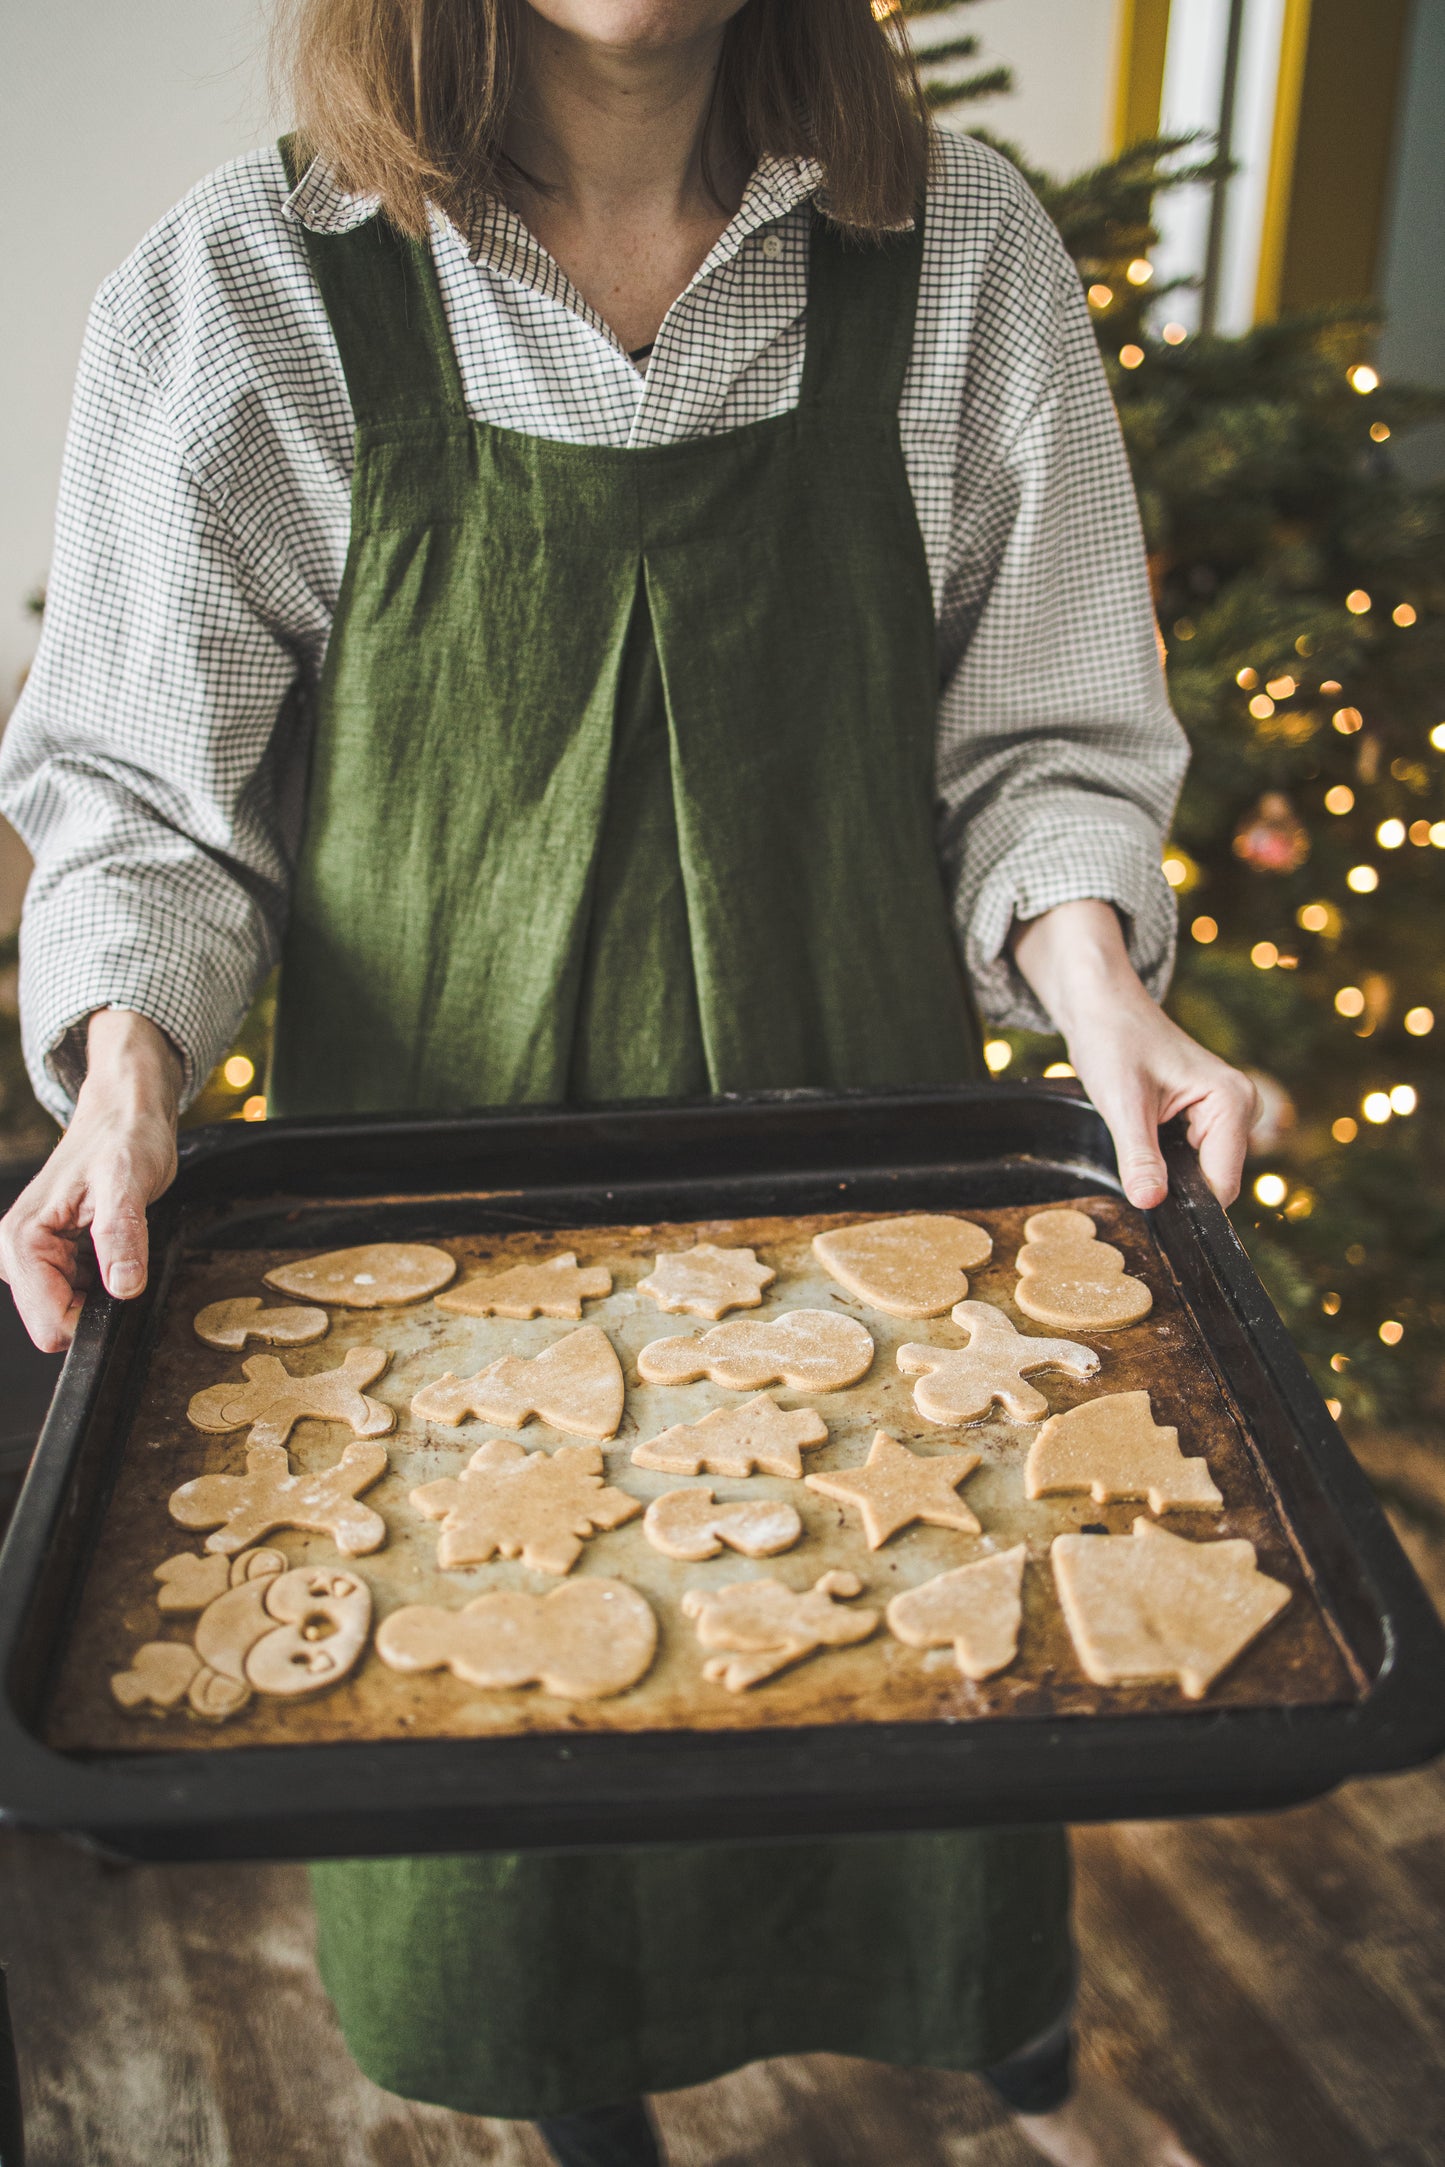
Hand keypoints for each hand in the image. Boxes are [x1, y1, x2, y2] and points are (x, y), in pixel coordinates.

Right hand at [0, 1010, 181, 1351]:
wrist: (124, 1116)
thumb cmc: (123, 1139)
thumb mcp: (127, 1181)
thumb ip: (121, 1234)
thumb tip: (123, 1287)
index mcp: (20, 1240)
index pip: (50, 1323)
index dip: (94, 1317)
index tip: (122, 1283)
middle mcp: (14, 1252)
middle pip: (57, 1322)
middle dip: (97, 1303)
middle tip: (123, 1257)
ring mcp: (31, 1257)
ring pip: (69, 1311)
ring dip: (101, 1290)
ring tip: (118, 1245)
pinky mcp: (50, 1257)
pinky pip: (78, 1295)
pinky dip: (103, 1281)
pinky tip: (113, 1247)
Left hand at [1012, 900, 1256, 1210]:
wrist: (1101, 1006)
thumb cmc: (1113, 1040)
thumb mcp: (1122, 1105)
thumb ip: (1140, 1158)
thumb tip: (1149, 1203)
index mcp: (1232, 1100)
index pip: (1222, 1182)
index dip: (1187, 1205)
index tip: (1147, 1204)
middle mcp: (1239, 1106)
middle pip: (1213, 1181)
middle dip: (1175, 1188)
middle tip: (1131, 1171)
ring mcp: (1224, 1112)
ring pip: (1200, 1173)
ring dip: (1167, 1174)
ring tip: (1135, 1145)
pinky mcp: (1205, 1116)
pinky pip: (1190, 1158)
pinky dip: (1164, 1161)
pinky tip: (1141, 1142)